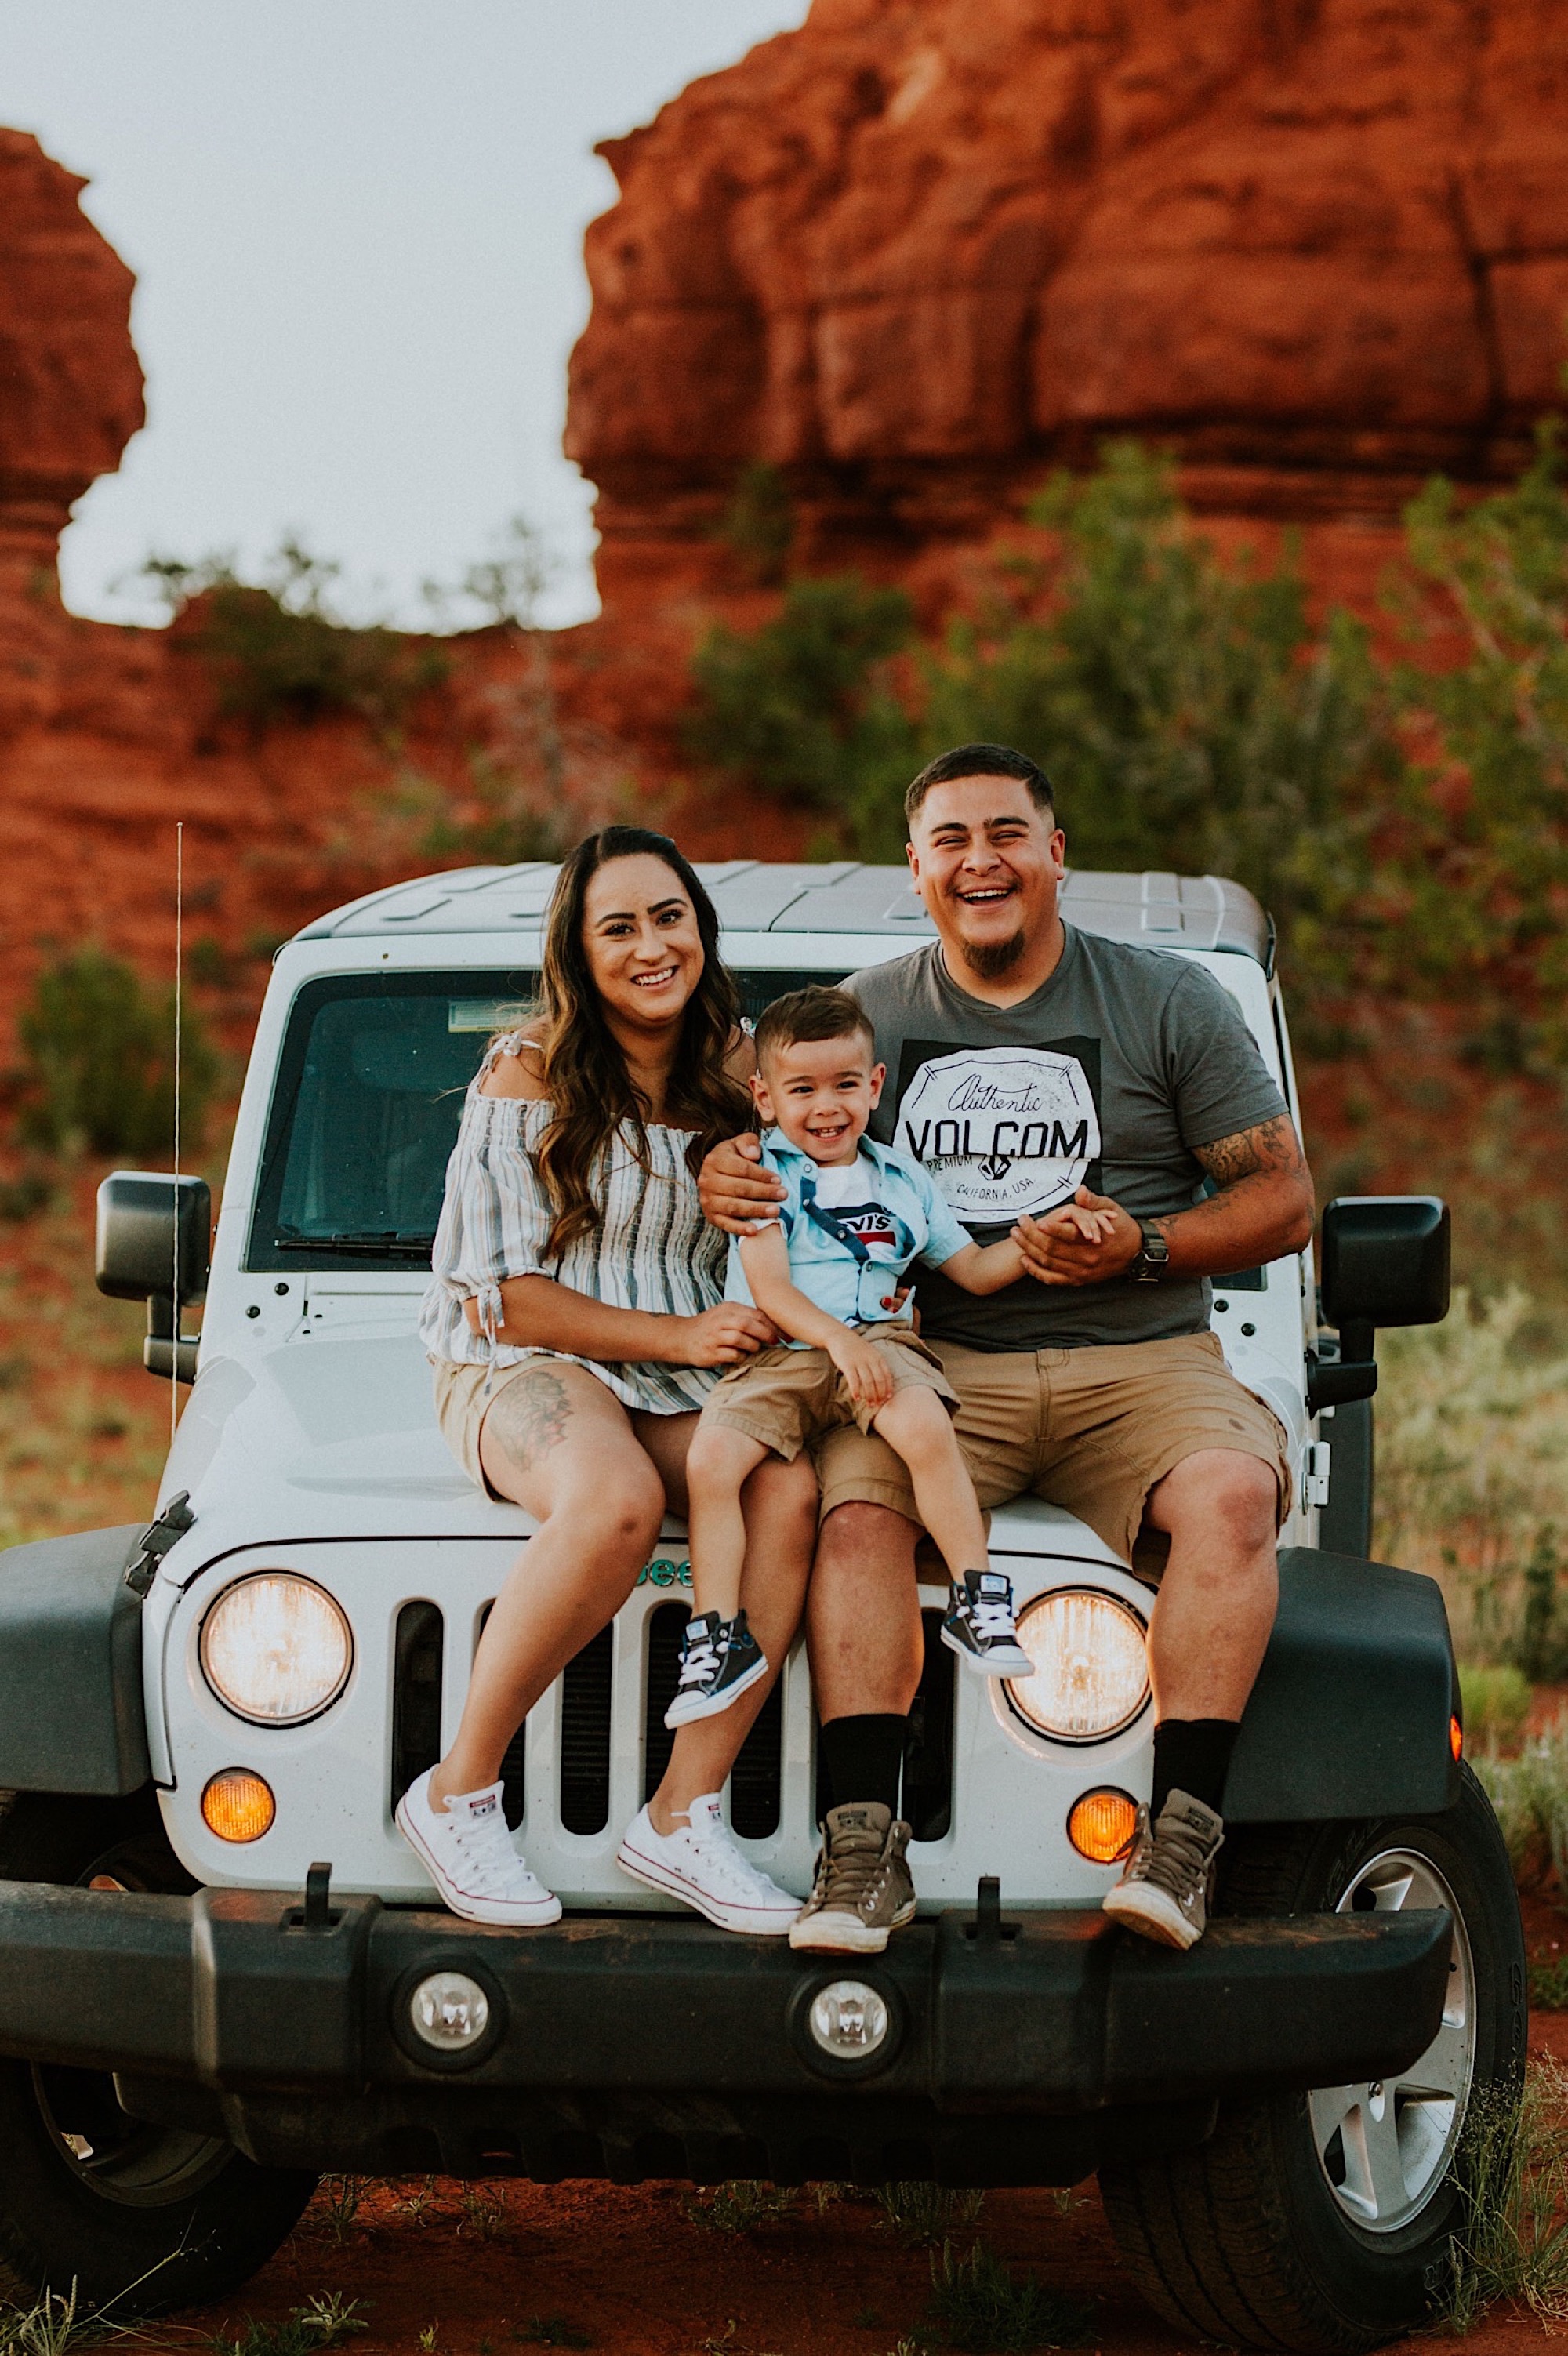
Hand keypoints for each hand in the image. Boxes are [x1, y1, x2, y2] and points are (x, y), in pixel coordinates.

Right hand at [676, 1304, 779, 1365]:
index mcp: (728, 1308)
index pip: (756, 1314)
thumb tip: (774, 1326)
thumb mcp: (726, 1314)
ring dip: (753, 1346)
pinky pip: (732, 1354)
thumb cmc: (711, 1327)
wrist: (682, 1337)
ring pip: (741, 1339)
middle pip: (749, 1325)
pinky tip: (741, 1356)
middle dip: (767, 1334)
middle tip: (775, 1342)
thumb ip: (747, 1317)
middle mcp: (721, 1320)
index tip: (785, 1334)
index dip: (773, 1325)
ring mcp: (714, 1336)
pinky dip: (741, 1356)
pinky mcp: (710, 1352)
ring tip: (754, 1349)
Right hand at [698, 1132, 785, 1236]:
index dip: (761, 1175)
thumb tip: (754, 1155)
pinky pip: (725, 1224)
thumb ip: (748, 1143)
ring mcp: (707, 1199)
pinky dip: (740, 1228)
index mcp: (714, 1160)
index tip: (779, 1179)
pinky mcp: (711, 1216)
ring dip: (756, 1210)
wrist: (716, 1173)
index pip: (741, 1169)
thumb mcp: (740, 1143)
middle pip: (739, 1188)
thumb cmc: (734, 1156)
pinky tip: (755, 1230)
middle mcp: (707, 1180)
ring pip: (733, 1207)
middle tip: (784, 1194)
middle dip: (764, 1192)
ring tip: (776, 1210)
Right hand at [829, 1331, 893, 1409]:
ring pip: (868, 1383)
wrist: (840, 1336)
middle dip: (879, 1395)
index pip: (887, 1375)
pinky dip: (856, 1391)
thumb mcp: (871, 1353)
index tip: (888, 1398)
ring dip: (869, 1396)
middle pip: (878, 1381)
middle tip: (878, 1404)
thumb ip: (877, 1365)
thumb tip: (883, 1384)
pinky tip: (856, 1398)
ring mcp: (859, 1362)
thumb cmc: (857, 1348)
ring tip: (869, 1404)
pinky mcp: (847, 1364)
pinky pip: (854, 1381)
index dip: (888, 1388)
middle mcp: (870, 1360)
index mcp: (878, 1357)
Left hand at [1012, 1189, 1142, 1286]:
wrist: (1135, 1253)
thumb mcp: (1110, 1209)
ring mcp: (1081, 1272)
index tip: (1034, 1221)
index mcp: (1094, 1240)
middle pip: (1052, 1249)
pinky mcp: (1078, 1280)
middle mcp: (1087, 1259)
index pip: (1068, 1235)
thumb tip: (1080, 1191)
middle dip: (1031, 1236)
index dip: (1049, 1228)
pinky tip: (1025, 1259)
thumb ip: (1092, 1202)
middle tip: (1018, 1224)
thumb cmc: (1120, 1227)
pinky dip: (1037, 1271)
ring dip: (1029, 1250)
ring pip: (1049, 1263)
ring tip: (1016, 1236)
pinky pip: (1053, 1279)